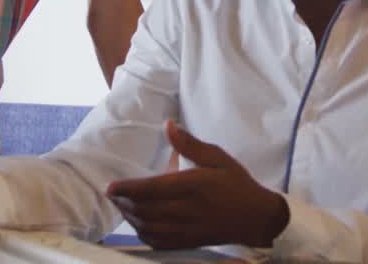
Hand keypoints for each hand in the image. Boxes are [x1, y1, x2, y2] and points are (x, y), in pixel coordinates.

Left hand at [106, 121, 289, 249]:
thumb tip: (168, 125)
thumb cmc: (236, 183)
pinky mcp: (187, 242)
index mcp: (195, 186)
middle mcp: (188, 210)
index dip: (128, 189)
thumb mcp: (218, 157)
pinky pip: (157, 242)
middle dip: (124, 202)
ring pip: (148, 227)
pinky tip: (138, 223)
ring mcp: (187, 230)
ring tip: (121, 205)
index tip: (111, 186)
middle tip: (113, 193)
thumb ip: (191, 144)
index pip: (153, 189)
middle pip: (145, 209)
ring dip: (130, 217)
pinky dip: (142, 233)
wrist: (256, 217)